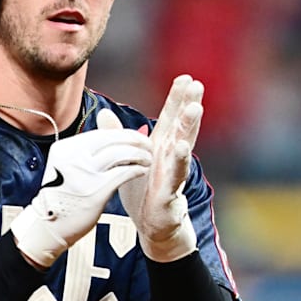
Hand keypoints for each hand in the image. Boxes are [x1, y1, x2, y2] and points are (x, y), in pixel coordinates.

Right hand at [11, 112, 151, 267]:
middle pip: (112, 139)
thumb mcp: (67, 165)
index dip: (122, 133)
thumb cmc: (62, 197)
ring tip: (148, 159)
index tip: (135, 138)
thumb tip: (109, 128)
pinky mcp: (96, 190)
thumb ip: (87, 149)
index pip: (101, 134)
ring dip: (139, 154)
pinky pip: (124, 172)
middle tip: (148, 144)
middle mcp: (73, 157)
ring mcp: (84, 173)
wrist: (49, 226)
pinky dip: (137, 169)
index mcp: (66, 148)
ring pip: (121, 153)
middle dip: (135, 140)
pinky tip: (142, 171)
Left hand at [100, 75, 202, 261]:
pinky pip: (176, 174)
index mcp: (161, 144)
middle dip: (189, 105)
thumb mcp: (127, 158)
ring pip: (183, 145)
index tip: (186, 78)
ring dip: (189, 127)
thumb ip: (116, 135)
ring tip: (194, 108)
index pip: (171, 116)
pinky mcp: (170, 190)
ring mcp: (174, 172)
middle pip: (182, 126)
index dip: (178, 98)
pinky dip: (180, 160)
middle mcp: (171, 155)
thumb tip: (104, 112)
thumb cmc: (142, 188)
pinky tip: (183, 147)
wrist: (151, 223)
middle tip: (196, 85)